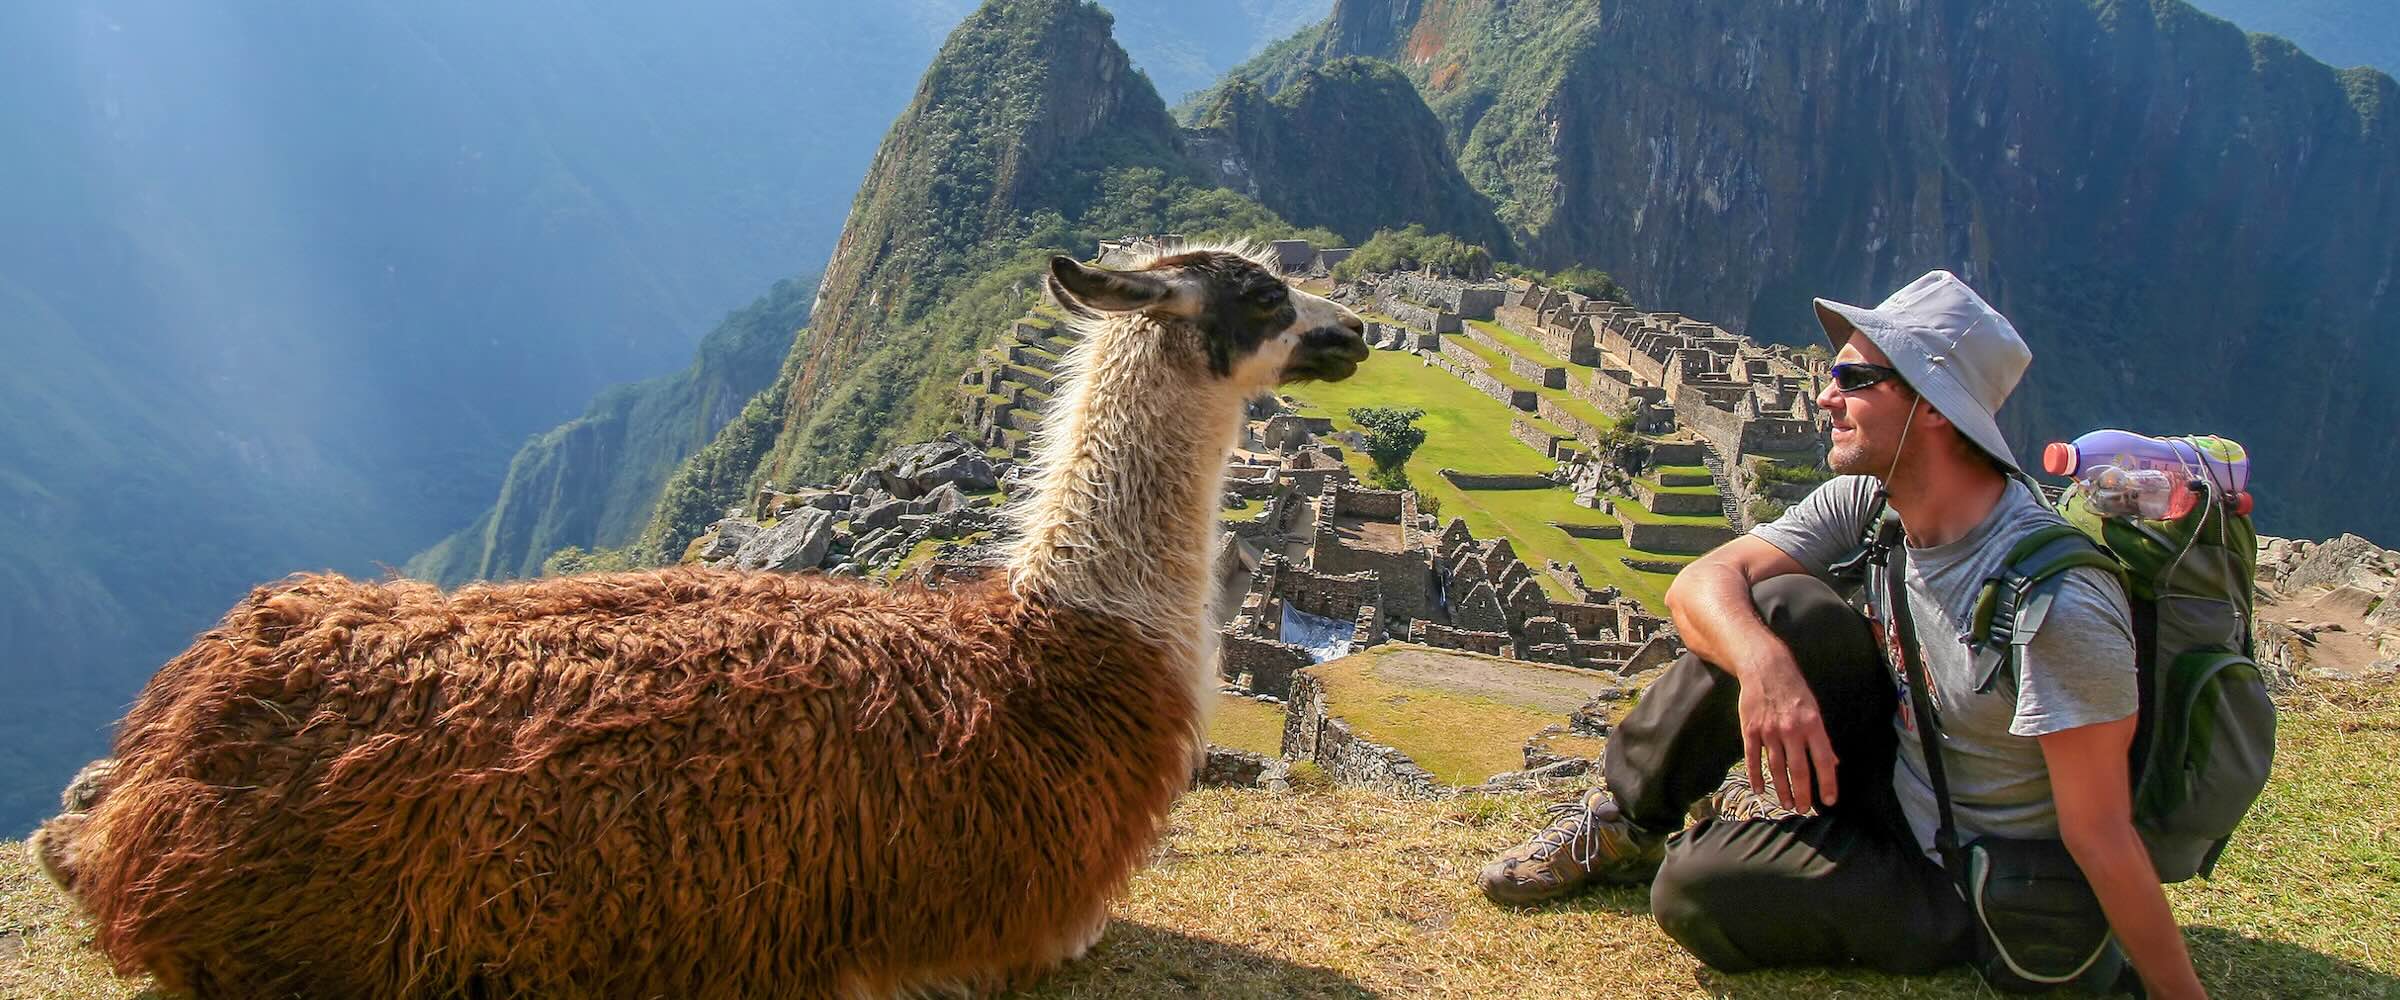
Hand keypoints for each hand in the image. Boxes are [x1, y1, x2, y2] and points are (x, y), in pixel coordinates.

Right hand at [1737, 656, 1838, 811]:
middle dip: (1802, 794)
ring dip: (1782, 790)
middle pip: (1798, 770)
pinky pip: (1753, 759)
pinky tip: (1760, 790)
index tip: (1828, 801)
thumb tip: (1832, 763)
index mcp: (1812, 724)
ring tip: (1787, 805)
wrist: (1765, 668)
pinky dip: (1756, 776)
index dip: (1827, 783)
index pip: (1823, 760)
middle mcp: (1791, 730)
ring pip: (1776, 768)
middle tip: (1804, 810)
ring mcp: (1768, 731)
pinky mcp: (1750, 730)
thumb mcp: (1814, 709)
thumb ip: (1821, 738)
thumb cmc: (1794, 690)